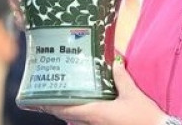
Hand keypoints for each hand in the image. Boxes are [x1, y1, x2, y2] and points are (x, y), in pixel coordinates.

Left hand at [41, 55, 164, 124]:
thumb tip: (114, 62)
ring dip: (69, 110)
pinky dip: (81, 114)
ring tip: (64, 97)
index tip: (38, 97)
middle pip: (68, 115)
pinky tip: (85, 106)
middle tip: (49, 92)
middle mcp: (93, 122)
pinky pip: (87, 122)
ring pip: (77, 120)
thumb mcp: (132, 94)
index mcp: (95, 113)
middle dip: (57, 105)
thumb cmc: (143, 117)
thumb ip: (121, 78)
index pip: (66, 109)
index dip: (51, 104)